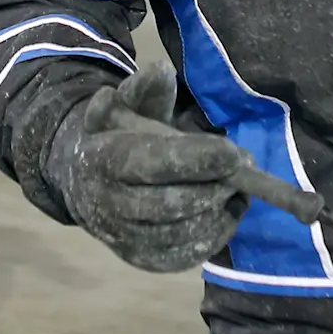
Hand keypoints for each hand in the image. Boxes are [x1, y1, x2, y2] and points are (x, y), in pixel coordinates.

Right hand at [48, 66, 249, 271]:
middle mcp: (108, 204)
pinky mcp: (142, 260)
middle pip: (171, 204)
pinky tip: (229, 210)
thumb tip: (160, 72)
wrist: (87, 182)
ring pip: (182, 233)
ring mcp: (124, 238)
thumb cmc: (120, 134)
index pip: (152, 163)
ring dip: (220, 211)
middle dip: (216, 186)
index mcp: (103, 160)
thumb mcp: (128, 102)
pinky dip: (216, 235)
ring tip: (239, 187)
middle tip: (245, 167)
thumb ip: (145, 88)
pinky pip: (186, 255)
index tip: (235, 152)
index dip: (197, 159)